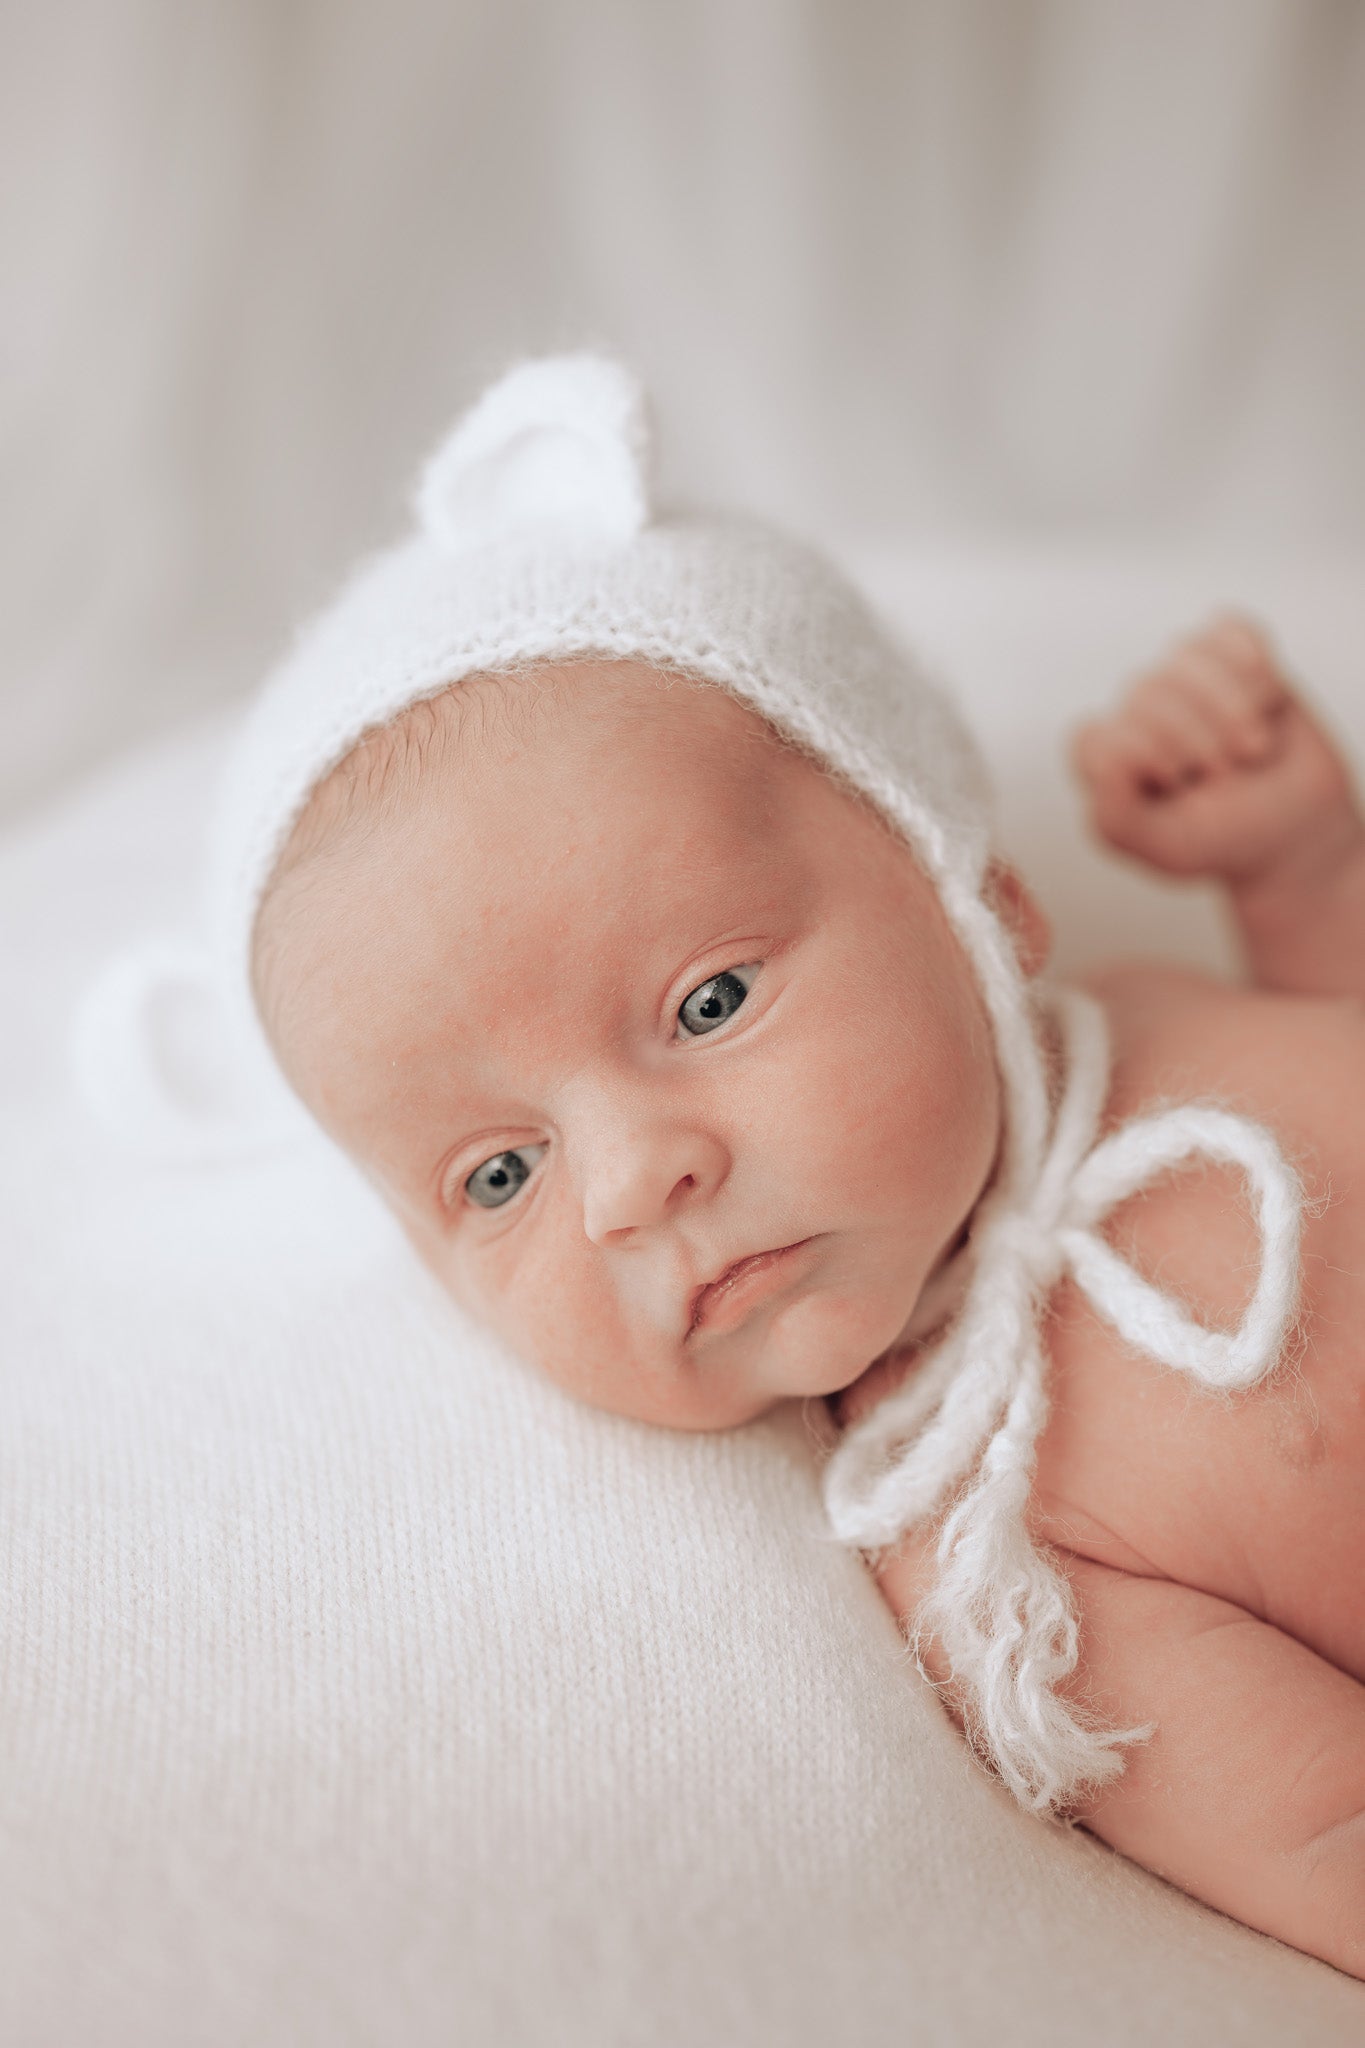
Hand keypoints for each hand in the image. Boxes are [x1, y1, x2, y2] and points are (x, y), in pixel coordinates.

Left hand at [1072, 616, 1363, 892]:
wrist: (1298, 828)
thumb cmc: (1225, 839)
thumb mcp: (1169, 847)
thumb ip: (1118, 818)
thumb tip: (1103, 760)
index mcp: (1104, 757)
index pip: (1101, 732)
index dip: (1146, 756)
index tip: (1180, 787)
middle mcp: (1136, 712)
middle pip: (1147, 692)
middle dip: (1200, 742)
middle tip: (1227, 777)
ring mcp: (1182, 678)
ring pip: (1188, 654)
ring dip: (1234, 707)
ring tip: (1254, 749)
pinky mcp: (1228, 655)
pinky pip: (1229, 629)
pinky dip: (1257, 669)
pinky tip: (1269, 701)